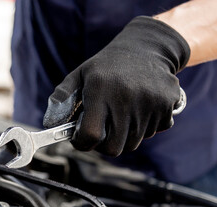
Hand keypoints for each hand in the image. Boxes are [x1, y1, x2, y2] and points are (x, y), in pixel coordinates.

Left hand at [43, 16, 189, 155]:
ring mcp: (148, 104)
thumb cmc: (108, 65)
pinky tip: (138, 108)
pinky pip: (151, 133)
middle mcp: (125, 98)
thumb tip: (49, 123)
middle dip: (103, 144)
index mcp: (100, 90)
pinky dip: (143, 127)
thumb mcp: (81, 73)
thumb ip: (63, 95)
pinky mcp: (166, 107)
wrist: (148, 48)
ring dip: (123, 136)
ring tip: (120, 114)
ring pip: (132, 143)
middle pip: (113, 148)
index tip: (80, 137)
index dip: (82, 143)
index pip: (91, 135)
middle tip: (100, 130)